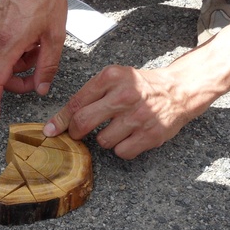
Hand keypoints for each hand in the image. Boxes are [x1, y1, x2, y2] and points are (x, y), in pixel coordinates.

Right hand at [0, 0, 66, 124]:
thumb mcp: (55, 36)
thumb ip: (48, 66)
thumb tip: (41, 89)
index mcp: (8, 45)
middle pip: (2, 74)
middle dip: (20, 80)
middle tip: (41, 76)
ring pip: (5, 59)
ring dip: (22, 62)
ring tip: (42, 45)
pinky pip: (4, 46)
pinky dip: (18, 49)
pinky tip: (34, 36)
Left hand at [43, 65, 199, 158]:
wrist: (179, 89)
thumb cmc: (141, 86)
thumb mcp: (116, 78)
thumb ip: (90, 94)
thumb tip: (60, 121)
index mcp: (112, 77)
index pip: (76, 103)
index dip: (59, 120)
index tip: (50, 131)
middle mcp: (124, 95)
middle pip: (83, 123)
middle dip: (76, 132)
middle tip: (78, 133)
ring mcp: (139, 115)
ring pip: (102, 141)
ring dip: (105, 139)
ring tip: (118, 127)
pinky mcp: (151, 134)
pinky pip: (121, 151)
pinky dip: (122, 147)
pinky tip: (131, 135)